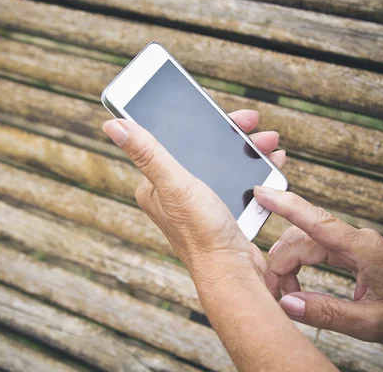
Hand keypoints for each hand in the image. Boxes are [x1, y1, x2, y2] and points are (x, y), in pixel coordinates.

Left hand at [102, 110, 284, 280]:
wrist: (233, 272)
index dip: (198, 121)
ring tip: (268, 142)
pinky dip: (252, 169)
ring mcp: (197, 202)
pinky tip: (270, 162)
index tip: (222, 111)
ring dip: (246, 148)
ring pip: (221, 162)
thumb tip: (112, 124)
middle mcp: (172, 193)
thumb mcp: (174, 183)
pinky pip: (236, 180)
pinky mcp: (219, 211)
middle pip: (200, 149)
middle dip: (230, 133)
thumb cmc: (201, 232)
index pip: (172, 140)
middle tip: (251, 123)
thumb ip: (146, 153)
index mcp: (154, 185)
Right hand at [254, 187, 382, 345]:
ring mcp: (351, 242)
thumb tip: (288, 304)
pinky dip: (297, 264)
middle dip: (280, 262)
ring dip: (287, 264)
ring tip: (284, 292)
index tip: (261, 192)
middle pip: (301, 237)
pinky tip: (293, 282)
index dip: (285, 204)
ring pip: (304, 241)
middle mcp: (355, 239)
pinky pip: (313, 247)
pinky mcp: (348, 249)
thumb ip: (326, 313)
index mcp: (363, 249)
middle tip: (273, 293)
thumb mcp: (368, 324)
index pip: (316, 221)